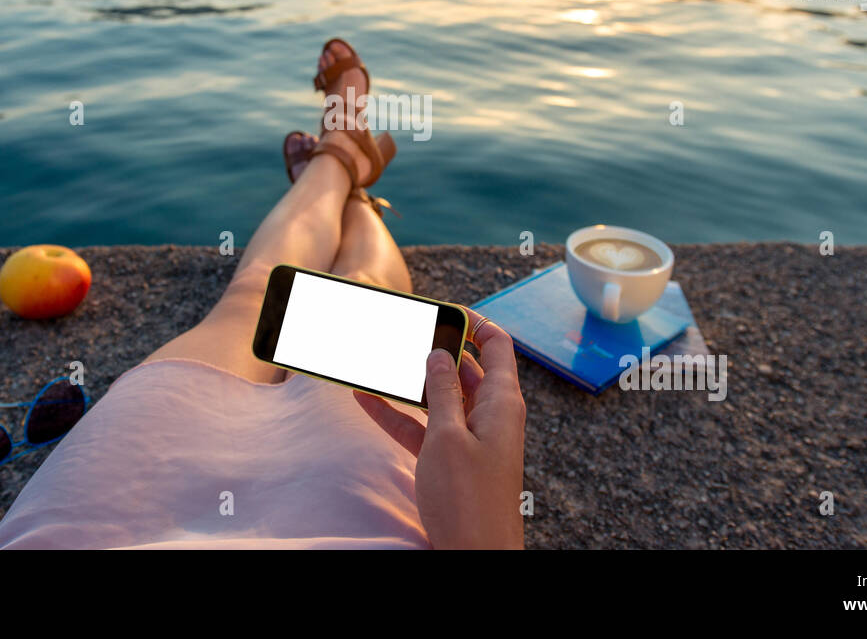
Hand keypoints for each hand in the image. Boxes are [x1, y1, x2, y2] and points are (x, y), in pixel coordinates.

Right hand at [354, 307, 525, 548]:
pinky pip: (424, 426)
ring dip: (410, 380)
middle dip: (434, 347)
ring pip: (440, 397)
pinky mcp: (451, 460)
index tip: (442, 309)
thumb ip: (442, 391)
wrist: (475, 557)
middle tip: (402, 330)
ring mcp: (471, 438)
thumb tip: (439, 353)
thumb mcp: (447, 437)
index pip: (497, 345)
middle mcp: (491, 415)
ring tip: (378, 358)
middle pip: (465, 368)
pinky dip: (398, 413)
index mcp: (502, 402)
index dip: (473, 322)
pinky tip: (365, 398)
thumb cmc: (468, 500)